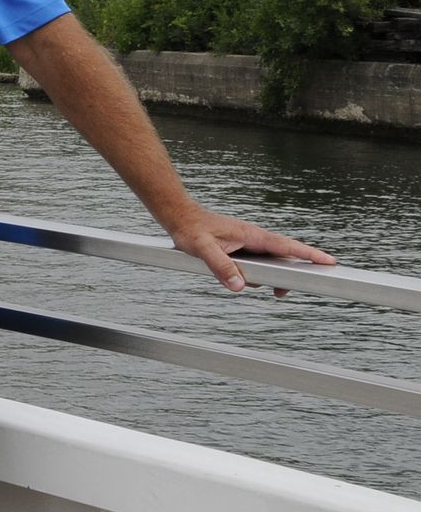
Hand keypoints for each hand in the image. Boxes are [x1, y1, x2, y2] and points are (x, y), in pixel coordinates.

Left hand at [163, 206, 335, 294]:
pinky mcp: (241, 249)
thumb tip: (239, 286)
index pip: (286, 246)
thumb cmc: (191, 229)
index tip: (331, 262)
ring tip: (255, 286)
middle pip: (283, 259)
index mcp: (252, 235)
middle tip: (281, 293)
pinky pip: (255, 265)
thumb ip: (221, 266)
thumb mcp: (203, 249)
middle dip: (287, 276)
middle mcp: (254, 239)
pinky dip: (252, 275)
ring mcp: (248, 244)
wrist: (179, 218)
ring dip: (265, 278)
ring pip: (269, 264)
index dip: (309, 254)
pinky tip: (237, 279)